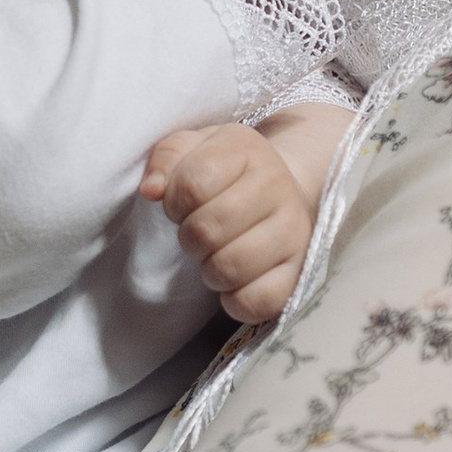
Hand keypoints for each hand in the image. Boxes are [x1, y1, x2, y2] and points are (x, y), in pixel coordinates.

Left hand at [142, 119, 320, 321]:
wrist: (283, 193)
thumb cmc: (227, 173)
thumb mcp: (193, 149)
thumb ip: (166, 159)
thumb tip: (151, 190)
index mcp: (247, 151)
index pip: (191, 185)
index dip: (174, 202)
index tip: (183, 204)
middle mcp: (278, 187)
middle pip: (207, 230)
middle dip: (190, 237)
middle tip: (200, 233)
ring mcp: (295, 232)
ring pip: (229, 268)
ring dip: (209, 270)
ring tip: (218, 254)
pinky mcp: (300, 273)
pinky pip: (254, 302)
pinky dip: (233, 300)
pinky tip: (235, 281)